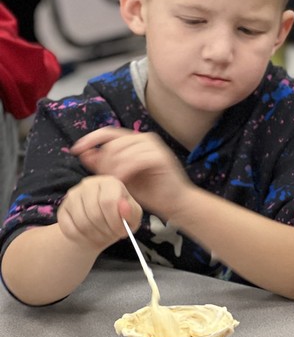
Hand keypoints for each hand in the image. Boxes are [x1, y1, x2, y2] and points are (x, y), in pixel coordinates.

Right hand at [57, 175, 141, 251]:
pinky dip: (81, 237)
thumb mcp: (133, 216)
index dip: (115, 221)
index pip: (109, 202)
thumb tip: (124, 206)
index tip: (121, 232)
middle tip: (111, 236)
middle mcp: (89, 184)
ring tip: (103, 236)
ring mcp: (73, 195)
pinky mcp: (62, 209)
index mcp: (110, 182)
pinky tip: (89, 236)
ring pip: (81, 222)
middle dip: (106, 230)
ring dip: (94, 235)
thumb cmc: (120, 217)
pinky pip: (69, 228)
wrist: (100, 224)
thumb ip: (131, 212)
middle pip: (94, 213)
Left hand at [71, 127, 191, 219]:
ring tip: (114, 183)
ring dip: (113, 168)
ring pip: (122, 151)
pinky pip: (134, 160)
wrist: (174, 204)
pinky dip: (124, 171)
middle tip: (105, 179)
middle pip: (112, 144)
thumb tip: (83, 153)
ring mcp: (154, 146)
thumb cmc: (149, 192)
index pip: (107, 132)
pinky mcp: (160, 157)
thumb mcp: (119, 178)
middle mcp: (145, 139)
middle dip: (103, 162)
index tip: (75, 150)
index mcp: (134, 141)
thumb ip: (102, 166)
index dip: (89, 139)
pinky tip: (122, 182)